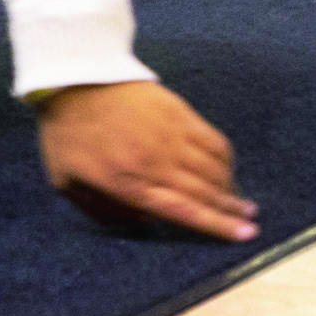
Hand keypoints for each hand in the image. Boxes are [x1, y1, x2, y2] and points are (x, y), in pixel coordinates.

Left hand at [37, 79, 254, 240]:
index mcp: (128, 183)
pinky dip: (225, 157)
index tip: (243, 235)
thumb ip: (104, 211)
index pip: (183, 211)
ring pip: (213, 168)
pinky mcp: (178, 112)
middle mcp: (155, 162)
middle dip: (232, 211)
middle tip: (250, 223)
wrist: (72, 80)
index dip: (216, 225)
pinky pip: (212, 139)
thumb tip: (144, 222)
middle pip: (205, 192)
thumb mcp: (68, 184)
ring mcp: (170, 135)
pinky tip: (228, 168)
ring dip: (231, 188)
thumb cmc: (66, 136)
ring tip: (241, 201)